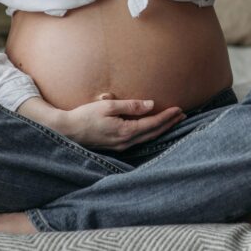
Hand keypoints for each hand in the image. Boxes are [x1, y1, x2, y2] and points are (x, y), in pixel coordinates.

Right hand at [58, 94, 186, 150]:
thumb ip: (130, 105)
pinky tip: (154, 129)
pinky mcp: (116, 146)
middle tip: (182, 115)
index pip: (152, 124)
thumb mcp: (108, 106)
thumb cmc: (85, 116)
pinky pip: (139, 140)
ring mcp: (121, 146)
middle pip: (153, 133)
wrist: (67, 131)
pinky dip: (150, 133)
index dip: (167, 116)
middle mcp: (125, 142)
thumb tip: (151, 104)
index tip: (179, 109)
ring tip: (173, 121)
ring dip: (161, 129)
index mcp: (125, 132)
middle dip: (169, 124)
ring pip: (147, 138)